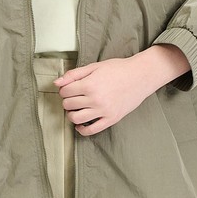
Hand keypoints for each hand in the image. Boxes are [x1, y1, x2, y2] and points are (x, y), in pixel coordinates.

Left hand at [53, 46, 188, 135]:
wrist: (140, 76)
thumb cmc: (117, 69)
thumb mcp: (94, 67)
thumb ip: (74, 74)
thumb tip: (56, 83)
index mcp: (89, 84)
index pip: (64, 92)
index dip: (64, 89)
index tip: (69, 88)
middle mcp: (95, 99)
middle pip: (68, 105)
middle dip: (67, 100)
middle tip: (74, 97)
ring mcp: (103, 111)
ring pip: (76, 119)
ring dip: (72, 114)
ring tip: (76, 109)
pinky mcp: (111, 119)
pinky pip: (91, 130)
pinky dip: (82, 129)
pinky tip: (80, 124)